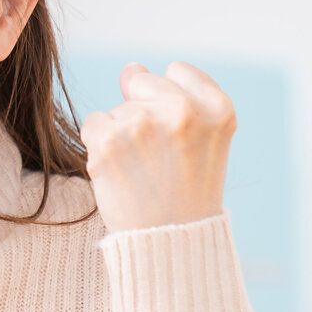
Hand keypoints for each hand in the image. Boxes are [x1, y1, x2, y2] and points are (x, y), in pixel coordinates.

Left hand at [79, 61, 234, 233]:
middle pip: (140, 83)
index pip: (177, 71)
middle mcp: (183, 111)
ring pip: (116, 108)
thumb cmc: (186, 191)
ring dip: (122, 134)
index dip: (171, 102)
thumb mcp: (202, 140)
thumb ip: (174, 96)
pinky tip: (120, 172)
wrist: (169, 243)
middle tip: (160, 158)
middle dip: (143, 113)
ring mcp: (143, 123)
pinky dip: (99, 146)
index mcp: (217, 109)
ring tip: (142, 170)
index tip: (180, 137)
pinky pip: (93, 123)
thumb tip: (130, 68)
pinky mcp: (108, 140)